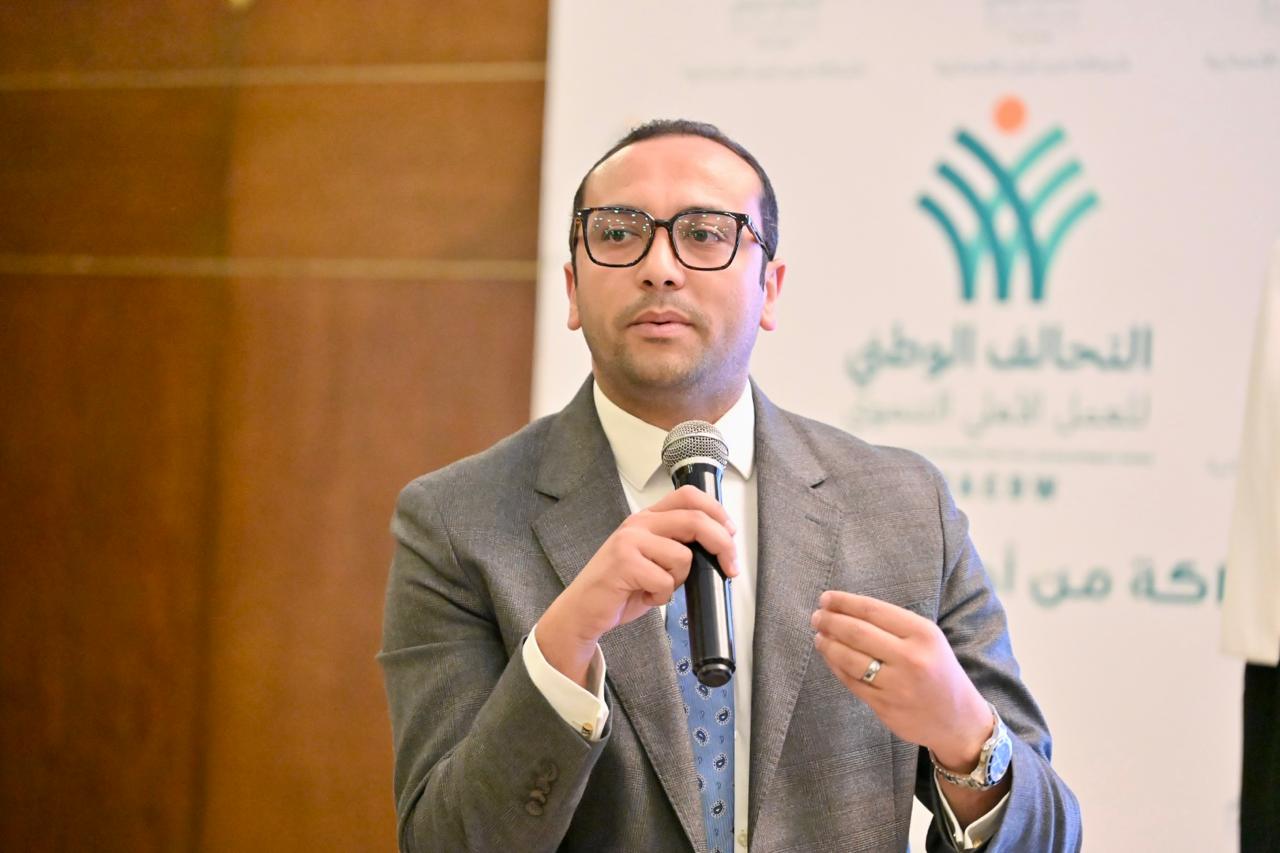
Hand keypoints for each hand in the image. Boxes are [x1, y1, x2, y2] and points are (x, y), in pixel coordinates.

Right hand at [538, 485, 737, 686]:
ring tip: (656, 588)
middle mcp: (638, 523)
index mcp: (647, 518)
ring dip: (678, 581)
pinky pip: (665, 580)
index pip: (689, 496)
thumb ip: (676, 546)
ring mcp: (630, 540)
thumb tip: (717, 548)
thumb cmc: (620, 587)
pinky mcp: (624, 562)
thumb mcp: (651, 559)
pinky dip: (661, 596)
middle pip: (695, 520)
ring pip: (683, 556)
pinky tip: (644, 596)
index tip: (731, 533)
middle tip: (731, 567)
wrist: (582, 610)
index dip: (717, 511)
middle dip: (722, 545)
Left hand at [810, 591, 990, 769]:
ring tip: (819, 636)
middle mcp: (911, 658)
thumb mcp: (928, 640)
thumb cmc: (938, 670)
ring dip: (828, 644)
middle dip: (831, 621)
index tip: (826, 598)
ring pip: (849, 659)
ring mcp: (897, 685)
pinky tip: (830, 656)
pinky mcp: (885, 707)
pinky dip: (836, 666)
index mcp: (923, 634)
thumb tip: (845, 610)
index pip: (873, 610)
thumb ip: (893, 625)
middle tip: (816, 616)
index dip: (844, 602)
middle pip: (857, 633)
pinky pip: (851, 682)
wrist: (959, 720)